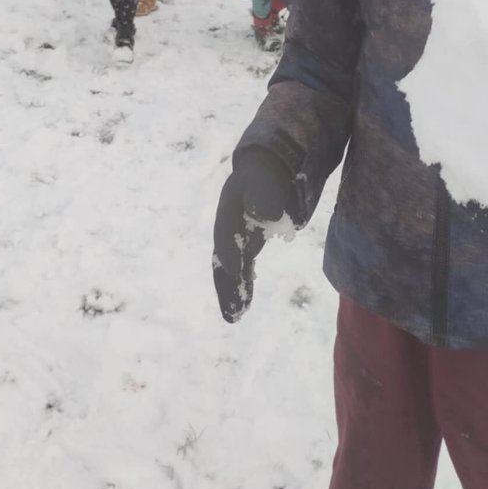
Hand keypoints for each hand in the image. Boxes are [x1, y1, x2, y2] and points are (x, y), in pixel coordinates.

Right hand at [212, 148, 295, 322]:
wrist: (264, 171)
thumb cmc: (263, 176)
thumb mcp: (263, 182)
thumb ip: (264, 198)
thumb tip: (265, 217)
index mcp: (227, 214)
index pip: (225, 239)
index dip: (229, 256)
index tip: (235, 274)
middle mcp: (227, 230)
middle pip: (222, 261)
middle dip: (225, 287)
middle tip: (231, 313)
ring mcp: (235, 239)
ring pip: (229, 270)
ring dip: (231, 292)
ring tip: (235, 317)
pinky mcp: (246, 245)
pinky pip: (240, 268)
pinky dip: (241, 284)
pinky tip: (244, 302)